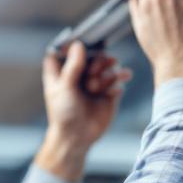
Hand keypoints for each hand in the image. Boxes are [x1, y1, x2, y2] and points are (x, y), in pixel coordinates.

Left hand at [35, 41, 132, 182]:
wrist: (77, 137)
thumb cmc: (63, 114)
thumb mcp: (65, 88)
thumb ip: (73, 66)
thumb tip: (79, 44)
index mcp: (62, 72)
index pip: (67, 50)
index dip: (74, 46)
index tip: (82, 45)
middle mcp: (80, 75)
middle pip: (93, 56)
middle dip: (97, 61)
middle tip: (95, 71)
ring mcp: (96, 83)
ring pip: (108, 67)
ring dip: (108, 73)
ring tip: (101, 86)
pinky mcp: (108, 93)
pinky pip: (118, 81)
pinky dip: (120, 80)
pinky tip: (116, 89)